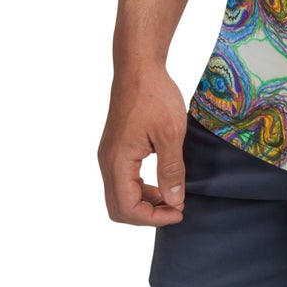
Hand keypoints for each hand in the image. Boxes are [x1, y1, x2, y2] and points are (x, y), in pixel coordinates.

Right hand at [97, 68, 190, 226]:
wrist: (138, 68)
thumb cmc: (154, 96)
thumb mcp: (170, 134)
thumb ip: (171, 170)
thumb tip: (174, 201)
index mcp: (117, 161)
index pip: (127, 208)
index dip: (153, 218)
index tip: (179, 211)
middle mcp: (107, 162)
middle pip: (119, 208)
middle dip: (147, 215)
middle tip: (175, 209)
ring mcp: (109, 155)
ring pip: (120, 195)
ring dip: (144, 203)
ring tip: (172, 197)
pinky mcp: (115, 148)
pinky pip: (123, 180)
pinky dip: (140, 189)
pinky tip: (162, 182)